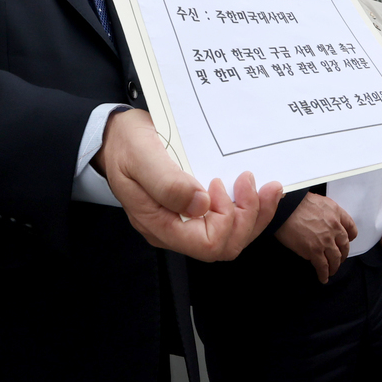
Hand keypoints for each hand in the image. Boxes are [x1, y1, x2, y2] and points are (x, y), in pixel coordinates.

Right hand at [95, 109, 281, 260]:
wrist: (116, 136)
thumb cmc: (126, 144)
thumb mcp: (140, 155)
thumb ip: (167, 182)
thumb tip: (201, 205)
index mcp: (159, 224)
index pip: (207, 244)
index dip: (224, 218)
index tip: (217, 183)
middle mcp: (174, 230)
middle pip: (225, 245)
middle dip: (247, 216)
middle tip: (248, 179)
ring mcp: (186, 222)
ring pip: (233, 237)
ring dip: (254, 213)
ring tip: (266, 186)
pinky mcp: (196, 210)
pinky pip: (229, 221)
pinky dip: (250, 207)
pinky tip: (258, 189)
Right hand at [276, 193, 357, 282]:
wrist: (284, 208)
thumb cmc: (295, 203)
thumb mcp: (318, 201)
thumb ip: (327, 212)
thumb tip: (325, 222)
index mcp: (336, 212)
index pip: (351, 227)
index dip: (350, 237)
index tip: (348, 241)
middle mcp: (334, 227)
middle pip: (344, 246)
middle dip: (343, 255)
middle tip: (339, 259)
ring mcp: (325, 240)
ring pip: (336, 258)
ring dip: (334, 267)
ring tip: (331, 271)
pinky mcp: (314, 251)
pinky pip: (323, 266)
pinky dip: (324, 274)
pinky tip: (323, 278)